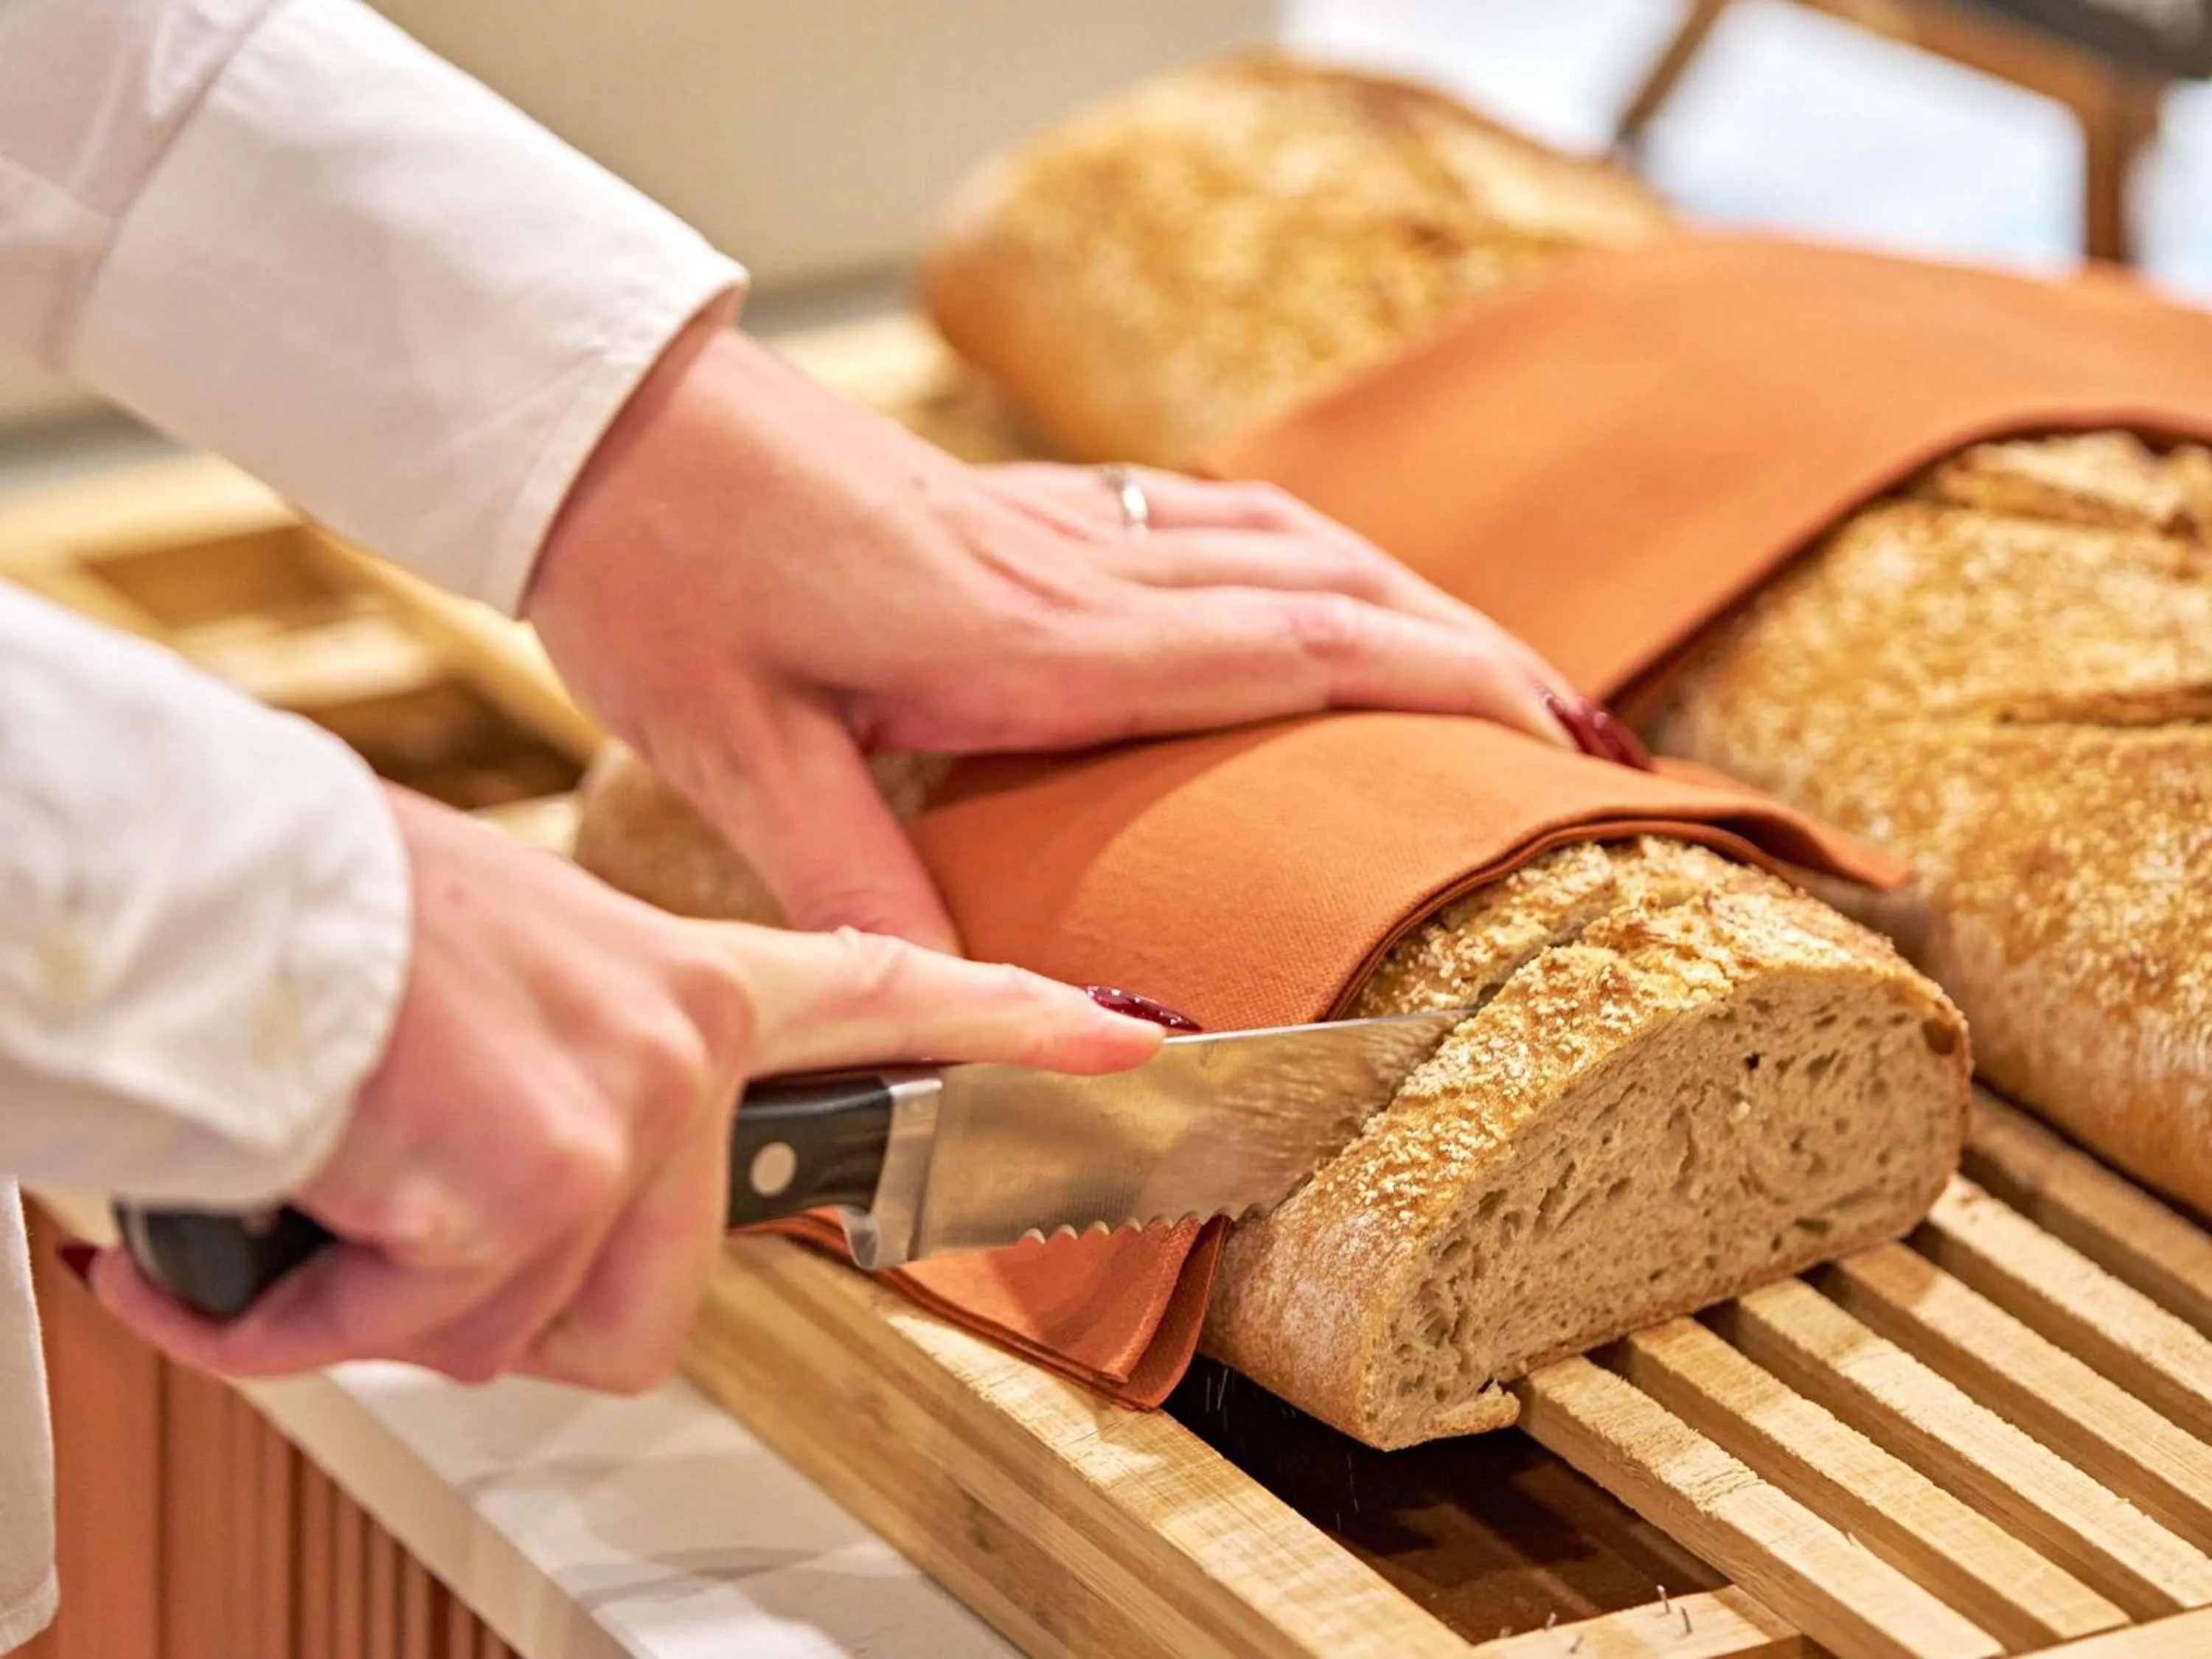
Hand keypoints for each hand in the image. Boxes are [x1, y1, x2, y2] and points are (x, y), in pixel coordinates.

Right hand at [83, 784, 1163, 1391]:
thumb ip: (594, 1070)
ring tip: (350, 1180)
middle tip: (424, 1208)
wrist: (215, 901)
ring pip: (534, 1331)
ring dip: (410, 1299)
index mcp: (689, 978)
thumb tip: (567, 1193)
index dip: (1016, 1027)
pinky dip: (308, 1316)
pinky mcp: (541, 1181)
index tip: (1129, 1040)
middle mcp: (681, 1044)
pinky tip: (278, 1221)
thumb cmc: (336, 928)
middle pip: (658, 1299)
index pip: (897, 993)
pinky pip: (423, 1335)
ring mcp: (622, 1116)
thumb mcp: (515, 971)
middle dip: (521, 1301)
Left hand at [526, 314, 1591, 953]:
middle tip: (1577, 728)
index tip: (1555, 741)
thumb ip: (878, 892)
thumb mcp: (748, 761)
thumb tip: (1001, 1017)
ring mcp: (1058, 525)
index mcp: (1035, 636)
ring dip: (1406, 598)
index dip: (1442, 693)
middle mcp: (1079, 568)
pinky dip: (1303, 556)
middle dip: (1469, 654)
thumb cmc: (666, 580)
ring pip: (1283, 545)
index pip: (1293, 652)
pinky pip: (1209, 520)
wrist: (608, 429)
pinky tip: (1315, 585)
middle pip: (1329, 590)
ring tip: (1492, 667)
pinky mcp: (1020, 510)